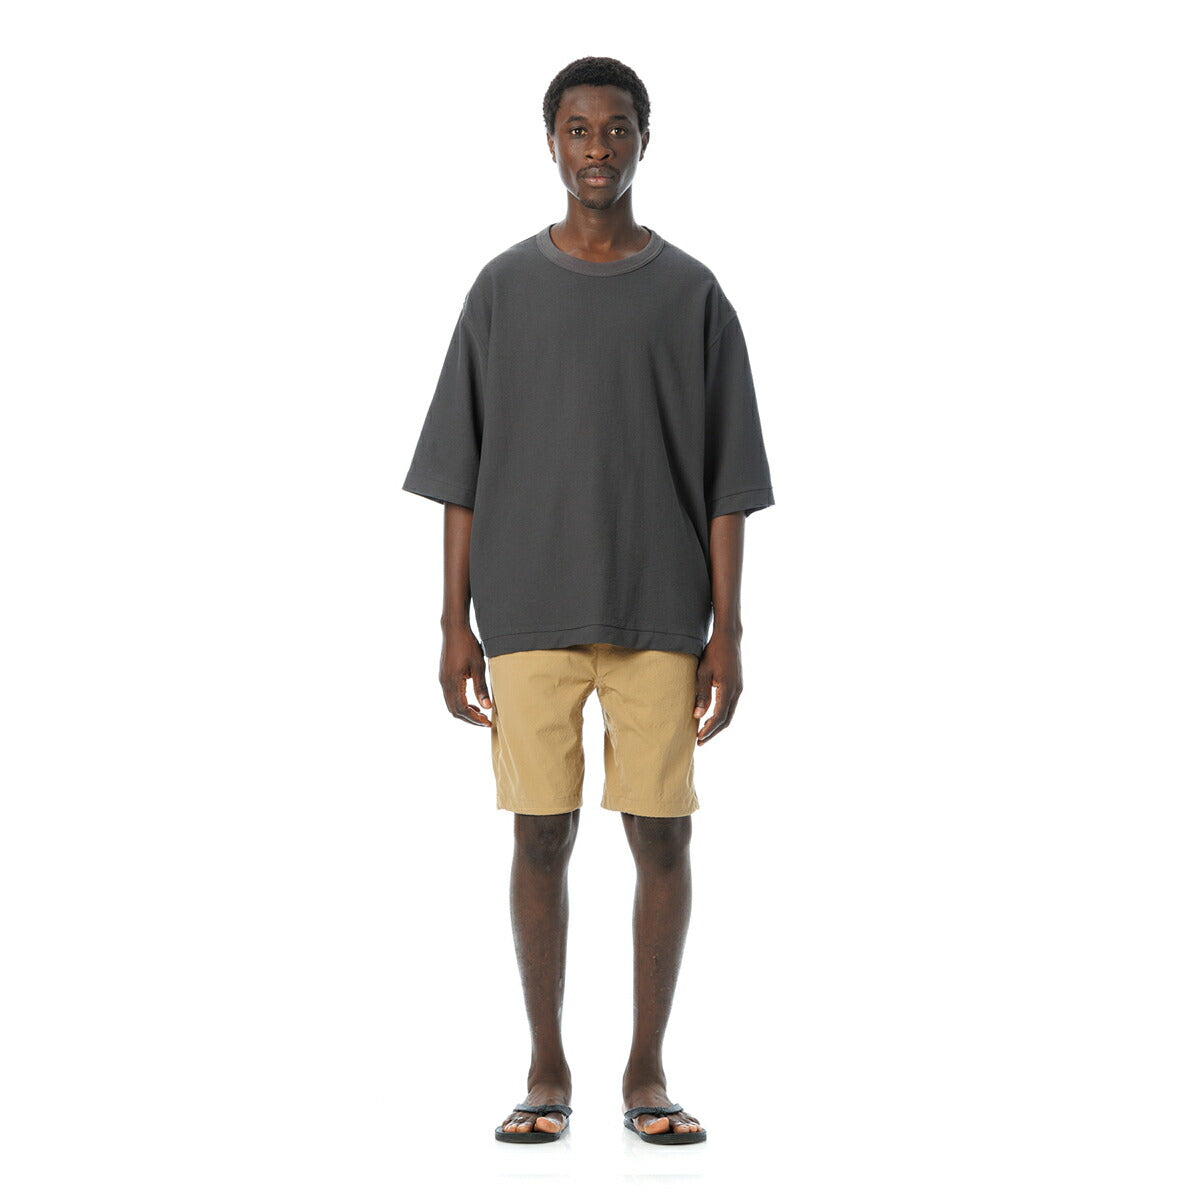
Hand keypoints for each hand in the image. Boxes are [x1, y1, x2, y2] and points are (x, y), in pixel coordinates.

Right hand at [440, 624, 492, 726]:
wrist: (454, 630)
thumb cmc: (468, 645)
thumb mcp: (478, 666)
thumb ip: (481, 687)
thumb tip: (487, 706)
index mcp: (452, 682)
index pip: (462, 709)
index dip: (475, 718)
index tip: (487, 722)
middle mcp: (444, 683)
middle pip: (454, 711)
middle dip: (470, 719)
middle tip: (485, 721)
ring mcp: (443, 680)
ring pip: (451, 705)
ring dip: (465, 712)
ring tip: (480, 713)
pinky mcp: (444, 677)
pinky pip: (450, 697)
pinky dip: (461, 704)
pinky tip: (473, 702)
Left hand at [692, 630, 741, 744]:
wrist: (729, 638)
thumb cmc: (713, 652)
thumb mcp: (703, 672)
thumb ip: (701, 694)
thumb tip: (697, 715)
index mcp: (728, 689)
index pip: (719, 716)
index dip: (709, 729)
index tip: (698, 738)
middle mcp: (737, 691)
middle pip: (727, 719)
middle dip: (713, 732)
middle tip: (700, 741)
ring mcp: (739, 689)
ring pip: (730, 714)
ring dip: (717, 725)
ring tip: (704, 733)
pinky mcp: (737, 686)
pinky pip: (730, 706)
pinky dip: (721, 716)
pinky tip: (711, 718)